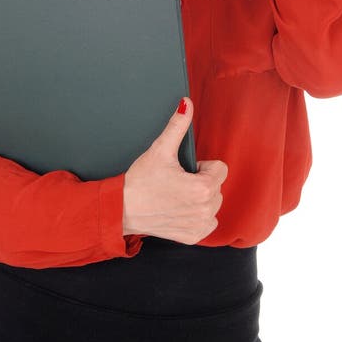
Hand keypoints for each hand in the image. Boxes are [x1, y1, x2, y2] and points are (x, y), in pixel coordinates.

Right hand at [122, 97, 227, 244]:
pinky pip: (207, 223)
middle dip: (201, 182)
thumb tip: (186, 104)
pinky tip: (178, 209)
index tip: (183, 170)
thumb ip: (177, 125)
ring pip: (213, 204)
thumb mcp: (160, 149)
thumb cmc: (140, 181)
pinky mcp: (192, 237)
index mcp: (202, 188)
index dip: (201, 166)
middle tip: (176, 182)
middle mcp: (205, 210)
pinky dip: (196, 216)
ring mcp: (199, 226)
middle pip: (217, 186)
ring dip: (200, 199)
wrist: (121, 209)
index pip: (220, 168)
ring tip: (176, 195)